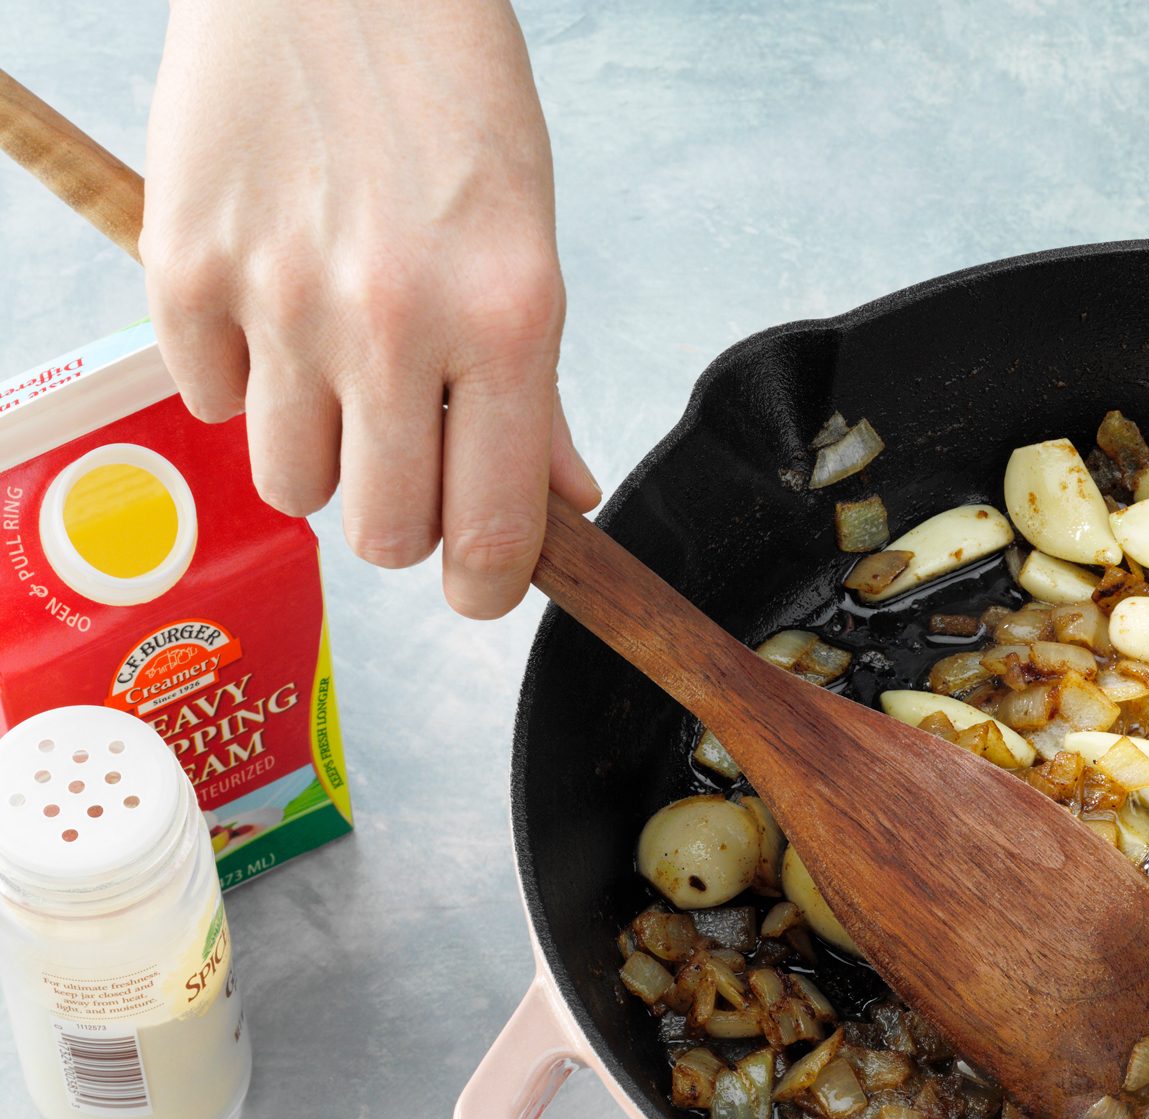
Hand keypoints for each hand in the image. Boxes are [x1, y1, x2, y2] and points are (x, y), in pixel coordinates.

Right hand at [143, 0, 600, 616]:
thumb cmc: (448, 102)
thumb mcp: (530, 243)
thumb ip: (540, 390)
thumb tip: (562, 504)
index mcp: (509, 319)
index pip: (493, 533)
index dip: (485, 587)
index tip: (478, 586)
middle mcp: (397, 323)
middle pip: (386, 536)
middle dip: (403, 523)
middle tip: (409, 462)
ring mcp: (280, 298)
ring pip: (294, 489)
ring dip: (321, 457)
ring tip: (341, 375)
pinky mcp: (185, 266)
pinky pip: (213, 403)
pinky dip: (242, 379)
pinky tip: (272, 305)